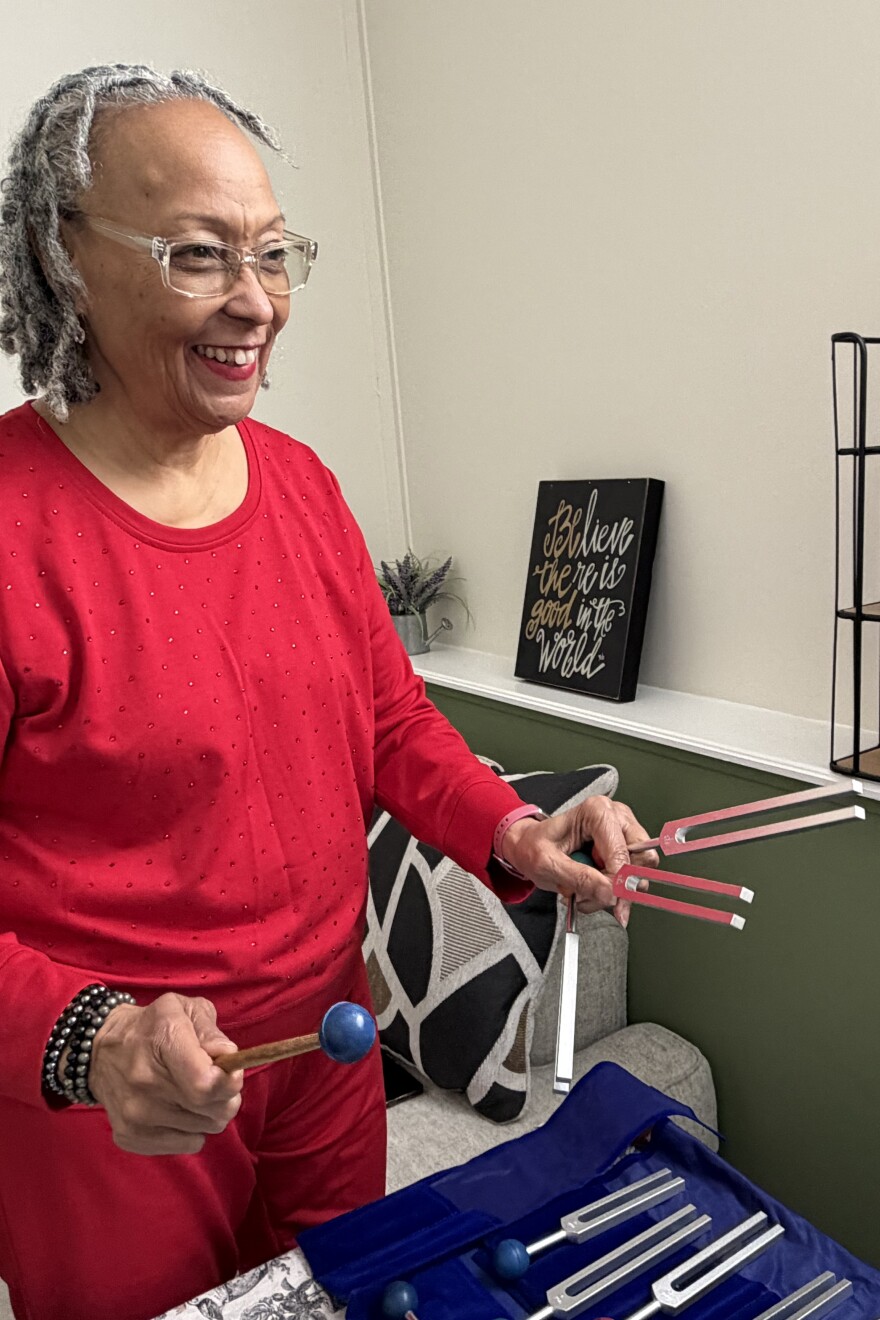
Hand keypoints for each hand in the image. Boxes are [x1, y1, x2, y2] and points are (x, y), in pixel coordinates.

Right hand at [86, 993, 243, 1154]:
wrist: (102, 1052)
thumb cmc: (153, 1027)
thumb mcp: (185, 1009)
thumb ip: (211, 1031)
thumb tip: (229, 1056)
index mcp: (164, 1039)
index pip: (205, 1083)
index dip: (229, 1082)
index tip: (231, 1073)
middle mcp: (146, 1080)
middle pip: (213, 1110)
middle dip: (227, 1097)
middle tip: (217, 1083)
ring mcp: (136, 1113)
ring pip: (205, 1129)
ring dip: (209, 1113)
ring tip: (193, 1092)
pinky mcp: (130, 1136)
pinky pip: (188, 1144)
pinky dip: (192, 1130)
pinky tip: (178, 1109)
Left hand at [501, 797, 658, 927]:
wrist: (529, 846)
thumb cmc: (534, 847)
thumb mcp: (547, 864)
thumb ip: (578, 877)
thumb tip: (609, 893)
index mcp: (597, 811)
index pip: (622, 853)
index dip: (616, 882)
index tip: (605, 901)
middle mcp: (616, 816)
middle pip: (641, 860)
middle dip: (618, 886)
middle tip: (591, 897)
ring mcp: (623, 832)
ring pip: (639, 872)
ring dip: (613, 891)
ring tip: (584, 891)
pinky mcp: (624, 848)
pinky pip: (631, 877)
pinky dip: (612, 890)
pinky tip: (591, 888)